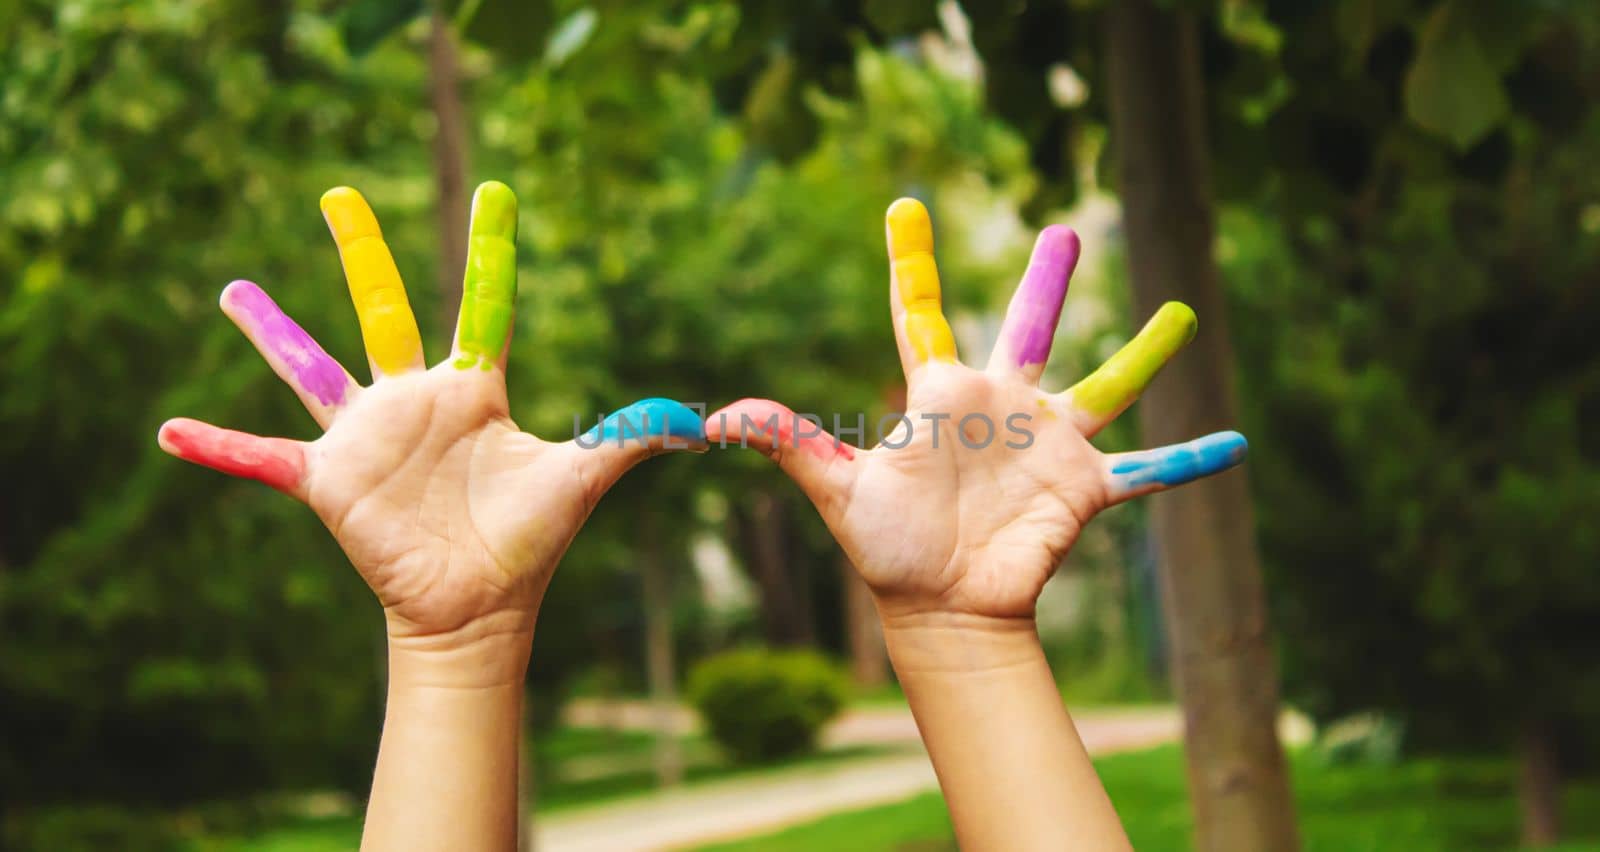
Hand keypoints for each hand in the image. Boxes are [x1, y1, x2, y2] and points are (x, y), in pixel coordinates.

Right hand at [158, 182, 703, 653]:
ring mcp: (368, 435)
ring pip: (312, 364)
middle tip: (337, 193)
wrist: (478, 608)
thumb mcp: (582, 478)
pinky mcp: (331, 479)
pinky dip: (219, 447)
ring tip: (231, 289)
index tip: (497, 192)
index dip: (490, 250)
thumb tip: (697, 418)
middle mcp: (415, 398)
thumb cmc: (529, 542)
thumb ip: (630, 438)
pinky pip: (262, 457)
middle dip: (360, 249)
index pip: (483, 303)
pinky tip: (168, 431)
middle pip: (383, 307)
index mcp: (474, 389)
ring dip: (271, 329)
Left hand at [708, 198, 1242, 622]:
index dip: (914, 261)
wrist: (941, 608)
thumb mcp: (837, 492)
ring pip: (1104, 385)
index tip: (904, 205)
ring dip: (1144, 351)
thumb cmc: (886, 550)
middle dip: (1048, 279)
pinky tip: (1236, 444)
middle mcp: (1000, 407)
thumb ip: (790, 445)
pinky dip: (1188, 463)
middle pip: (1029, 327)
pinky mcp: (1083, 489)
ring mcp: (1047, 445)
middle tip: (1066, 227)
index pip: (921, 313)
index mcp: (940, 396)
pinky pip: (1147, 472)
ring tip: (1182, 312)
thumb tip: (718, 418)